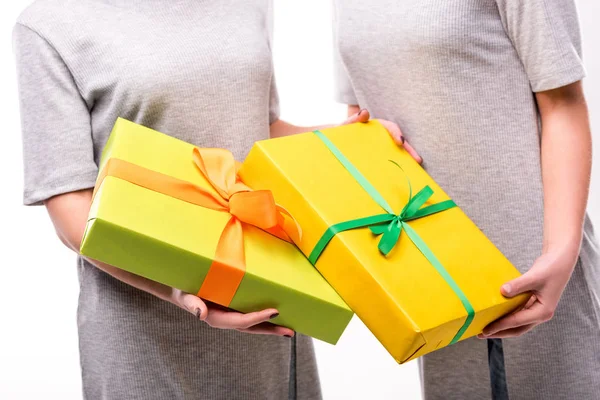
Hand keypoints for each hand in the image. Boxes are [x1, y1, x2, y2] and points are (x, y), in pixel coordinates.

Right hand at [171, 288, 294, 336]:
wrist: (179, 288)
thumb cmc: (182, 289)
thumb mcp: (185, 295)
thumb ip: (192, 304)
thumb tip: (200, 315)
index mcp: (217, 318)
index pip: (242, 321)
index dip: (258, 318)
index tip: (274, 312)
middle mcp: (226, 319)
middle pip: (252, 328)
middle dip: (270, 330)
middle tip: (290, 332)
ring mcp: (230, 314)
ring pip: (253, 323)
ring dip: (270, 326)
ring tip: (289, 328)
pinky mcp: (232, 308)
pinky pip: (249, 313)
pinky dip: (262, 316)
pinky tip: (275, 315)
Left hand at [341, 108, 421, 163]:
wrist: (334, 145)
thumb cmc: (340, 134)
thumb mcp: (345, 126)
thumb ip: (354, 119)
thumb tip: (365, 112)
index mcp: (375, 127)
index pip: (389, 128)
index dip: (397, 133)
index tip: (401, 142)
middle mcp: (381, 137)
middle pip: (398, 141)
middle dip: (409, 150)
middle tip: (417, 160)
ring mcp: (381, 148)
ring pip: (397, 152)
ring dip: (407, 159)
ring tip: (416, 168)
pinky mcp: (379, 158)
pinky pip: (391, 161)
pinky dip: (399, 166)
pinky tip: (404, 174)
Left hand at [478, 248, 577, 338]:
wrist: (560, 261)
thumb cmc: (550, 269)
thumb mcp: (534, 277)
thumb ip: (518, 285)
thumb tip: (502, 291)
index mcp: (542, 312)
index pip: (517, 322)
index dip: (500, 326)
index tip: (485, 330)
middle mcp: (540, 315)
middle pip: (517, 329)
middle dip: (499, 332)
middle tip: (481, 334)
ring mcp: (536, 310)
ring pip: (517, 323)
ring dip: (502, 326)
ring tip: (485, 327)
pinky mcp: (532, 304)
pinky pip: (517, 314)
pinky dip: (506, 316)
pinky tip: (495, 315)